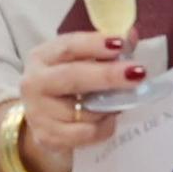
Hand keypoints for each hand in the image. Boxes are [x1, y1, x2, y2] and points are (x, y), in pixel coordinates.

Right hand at [4, 29, 139, 171]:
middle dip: (108, 75)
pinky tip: (107, 120)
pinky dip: (104, 127)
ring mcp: (38, 112)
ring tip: (118, 102)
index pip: (68, 46)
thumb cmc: (68, 86)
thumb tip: (130, 35)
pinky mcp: (48, 137)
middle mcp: (34, 82)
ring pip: (84, 110)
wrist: (45, 120)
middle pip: (73, 77)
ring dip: (110, 107)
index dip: (94, 44)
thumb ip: (106, 49)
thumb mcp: (81, 63)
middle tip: (138, 73)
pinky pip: (87, 133)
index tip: (120, 44)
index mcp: (42, 56)